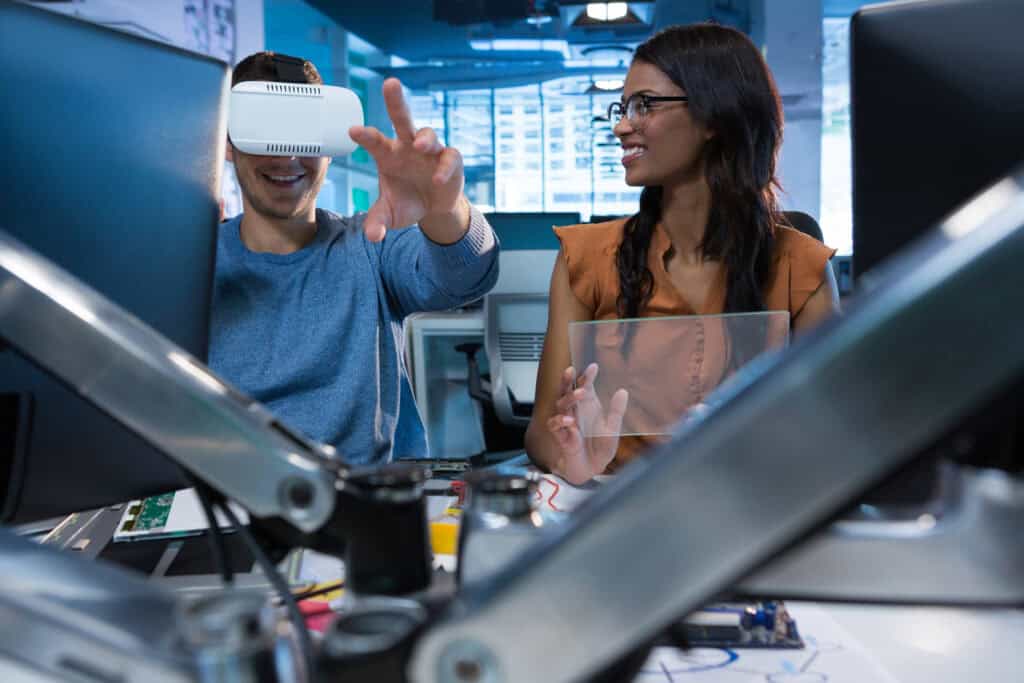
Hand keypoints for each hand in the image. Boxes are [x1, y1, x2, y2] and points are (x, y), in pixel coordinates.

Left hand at [348, 78, 466, 241]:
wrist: (434, 210)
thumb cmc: (406, 202)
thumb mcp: (389, 215)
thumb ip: (378, 222)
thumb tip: (371, 236)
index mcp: (388, 155)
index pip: (374, 141)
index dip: (365, 135)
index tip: (353, 131)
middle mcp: (408, 147)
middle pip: (402, 118)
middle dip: (396, 100)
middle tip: (390, 83)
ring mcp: (430, 151)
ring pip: (428, 134)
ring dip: (425, 138)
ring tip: (420, 146)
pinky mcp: (450, 160)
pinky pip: (449, 157)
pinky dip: (444, 166)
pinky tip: (437, 179)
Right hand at [546, 364, 628, 484]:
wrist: (592, 469)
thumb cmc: (600, 447)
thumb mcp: (613, 429)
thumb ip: (616, 411)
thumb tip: (623, 391)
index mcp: (587, 405)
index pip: (584, 386)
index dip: (587, 376)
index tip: (593, 366)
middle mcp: (576, 411)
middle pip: (566, 391)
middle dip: (567, 380)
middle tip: (572, 370)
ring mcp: (566, 423)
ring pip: (560, 405)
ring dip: (569, 398)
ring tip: (579, 394)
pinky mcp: (561, 436)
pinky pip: (554, 425)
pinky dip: (560, 421)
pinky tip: (570, 421)